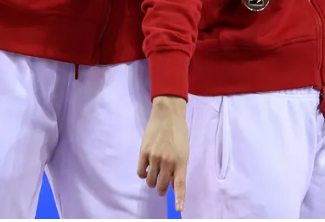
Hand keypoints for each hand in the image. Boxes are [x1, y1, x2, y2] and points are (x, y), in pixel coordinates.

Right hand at [138, 96, 188, 212]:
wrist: (167, 115)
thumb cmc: (179, 133)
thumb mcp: (184, 151)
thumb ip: (178, 167)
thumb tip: (171, 184)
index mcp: (181, 161)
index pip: (180, 184)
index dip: (179, 198)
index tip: (179, 209)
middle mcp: (168, 161)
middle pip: (161, 186)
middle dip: (161, 189)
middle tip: (161, 186)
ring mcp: (154, 157)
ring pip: (149, 181)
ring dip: (151, 181)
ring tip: (154, 173)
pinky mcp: (143, 153)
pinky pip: (140, 173)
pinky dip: (143, 174)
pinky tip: (146, 168)